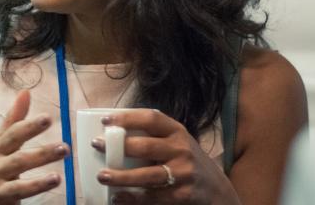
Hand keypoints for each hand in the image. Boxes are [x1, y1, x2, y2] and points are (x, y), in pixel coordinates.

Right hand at [0, 90, 69, 204]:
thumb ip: (14, 119)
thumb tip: (26, 92)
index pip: (13, 133)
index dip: (29, 126)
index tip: (48, 119)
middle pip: (18, 157)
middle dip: (41, 153)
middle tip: (64, 147)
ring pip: (18, 181)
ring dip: (39, 178)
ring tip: (58, 174)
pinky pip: (18, 194)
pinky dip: (35, 189)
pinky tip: (52, 183)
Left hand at [91, 109, 239, 204]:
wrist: (216, 189)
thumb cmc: (186, 161)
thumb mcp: (176, 143)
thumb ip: (153, 136)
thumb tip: (112, 133)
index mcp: (177, 132)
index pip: (151, 118)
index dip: (127, 118)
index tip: (105, 121)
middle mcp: (182, 150)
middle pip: (146, 147)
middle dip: (118, 147)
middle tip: (97, 146)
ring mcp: (183, 173)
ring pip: (147, 175)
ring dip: (122, 177)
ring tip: (102, 175)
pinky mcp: (182, 195)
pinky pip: (153, 197)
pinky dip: (132, 199)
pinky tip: (117, 198)